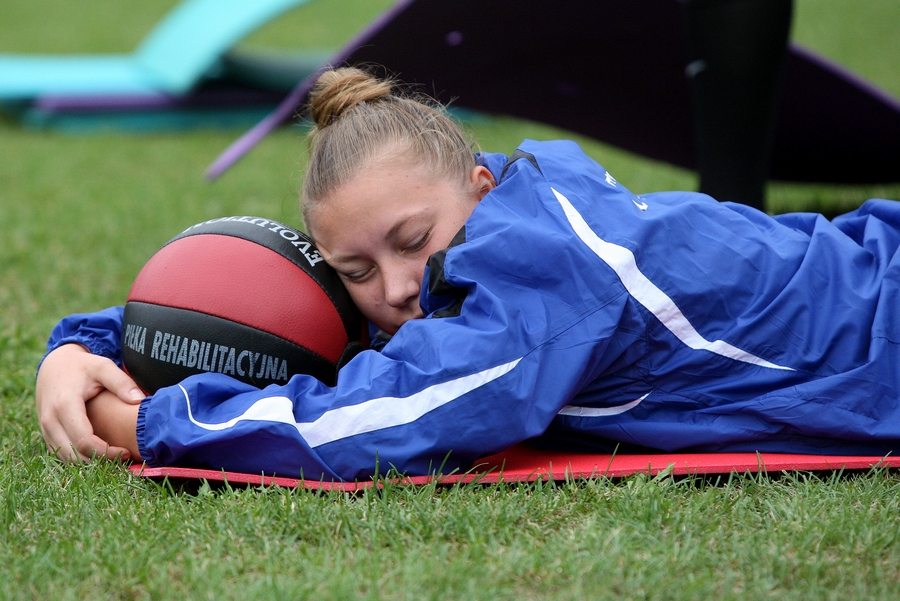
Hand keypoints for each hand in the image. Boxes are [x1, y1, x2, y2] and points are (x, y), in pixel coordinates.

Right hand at [35, 344, 144, 461]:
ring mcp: (45, 428)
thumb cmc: (83, 366)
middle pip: (73, 454)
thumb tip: (139, 400)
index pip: (83, 440)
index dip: (105, 452)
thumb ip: (122, 382)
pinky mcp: (46, 433)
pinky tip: (100, 454)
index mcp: (65, 405)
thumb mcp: (103, 367)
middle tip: (123, 458)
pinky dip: (79, 458)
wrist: (55, 364)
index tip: (126, 452)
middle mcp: (50, 420)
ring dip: (89, 462)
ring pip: (65, 457)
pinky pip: (61, 453)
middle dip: (99, 461)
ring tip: (114, 457)